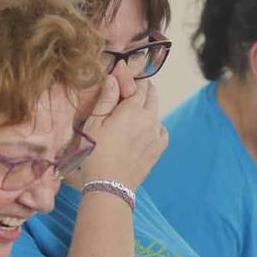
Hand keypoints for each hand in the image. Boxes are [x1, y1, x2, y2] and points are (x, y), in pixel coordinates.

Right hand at [80, 73, 165, 190]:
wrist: (110, 185)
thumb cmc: (96, 153)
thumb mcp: (95, 123)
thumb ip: (107, 98)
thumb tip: (115, 77)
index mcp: (133, 110)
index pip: (138, 85)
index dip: (131, 77)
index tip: (123, 71)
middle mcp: (150, 120)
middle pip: (151, 96)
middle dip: (143, 88)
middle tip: (132, 86)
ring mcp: (157, 135)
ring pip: (156, 112)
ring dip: (148, 106)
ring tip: (135, 107)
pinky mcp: (159, 148)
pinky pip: (161, 129)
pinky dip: (155, 124)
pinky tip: (145, 127)